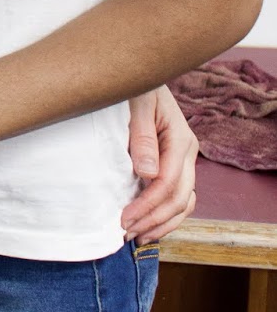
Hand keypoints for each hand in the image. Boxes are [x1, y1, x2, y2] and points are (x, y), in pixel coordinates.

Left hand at [121, 86, 197, 243]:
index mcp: (180, 138)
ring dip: (162, 223)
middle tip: (125, 233)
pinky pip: (179, 197)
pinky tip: (147, 226)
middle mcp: (188, 152)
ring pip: (185, 203)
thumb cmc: (135, 84)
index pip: (168, 183)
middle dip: (153, 220)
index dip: (147, 205)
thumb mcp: (136, 102)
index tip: (123, 219)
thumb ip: (142, 135)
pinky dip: (166, 215)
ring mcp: (184, 160)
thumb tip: (146, 173)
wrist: (140, 74)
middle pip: (180, 198)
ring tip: (137, 237)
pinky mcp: (175, 164)